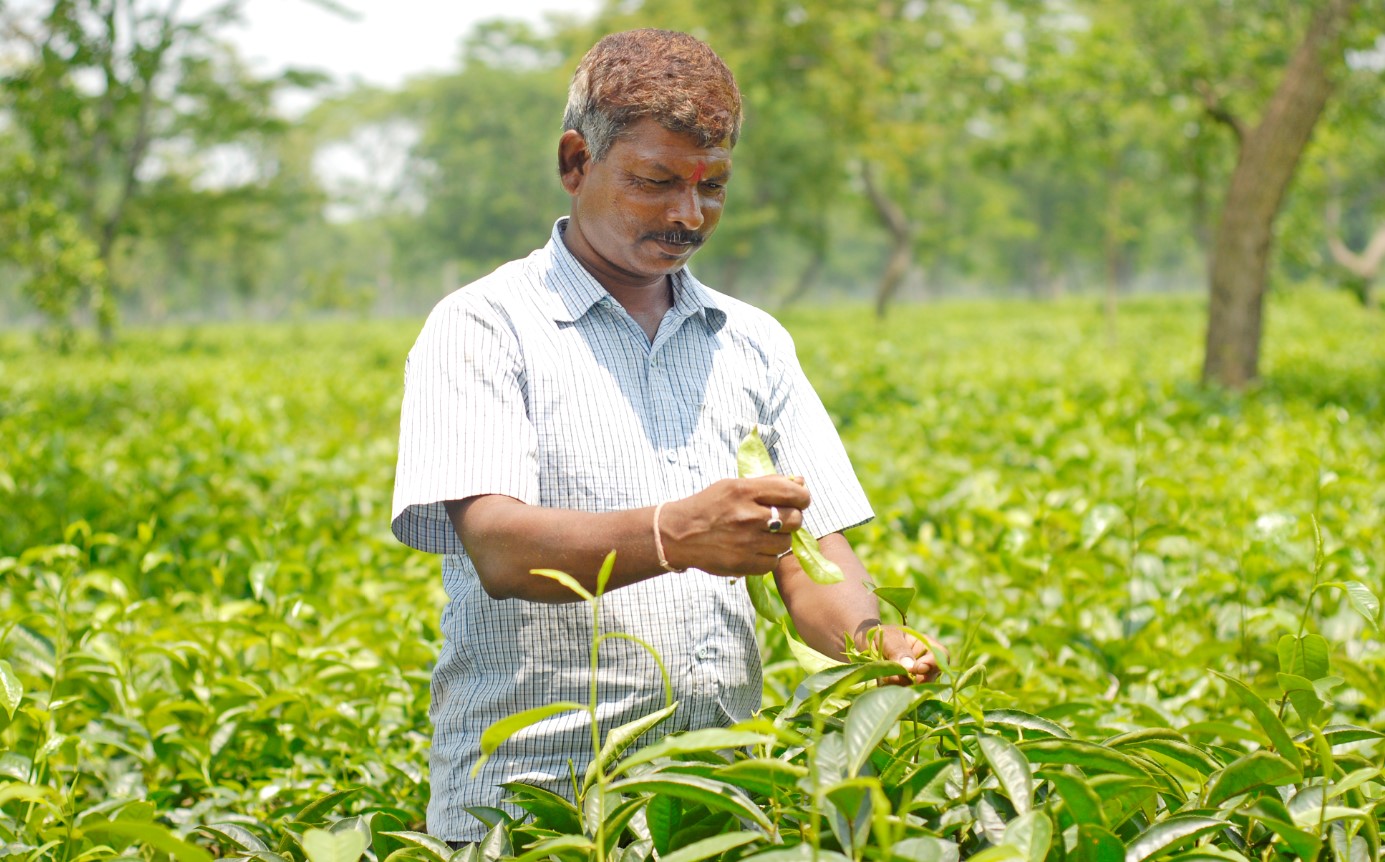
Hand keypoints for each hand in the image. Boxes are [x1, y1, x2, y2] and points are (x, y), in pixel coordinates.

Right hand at [660, 477, 810, 576]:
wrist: (679, 534)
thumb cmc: (709, 506)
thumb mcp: (734, 485)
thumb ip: (768, 483)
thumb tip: (801, 483)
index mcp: (746, 491)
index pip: (793, 493)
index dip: (802, 498)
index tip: (798, 501)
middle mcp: (748, 516)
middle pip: (795, 519)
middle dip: (791, 519)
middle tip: (778, 520)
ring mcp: (747, 542)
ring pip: (786, 543)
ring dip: (779, 539)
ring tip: (762, 535)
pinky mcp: (743, 564)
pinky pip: (773, 562)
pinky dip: (767, 557)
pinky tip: (754, 549)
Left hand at [858, 624, 944, 685]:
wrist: (864, 643)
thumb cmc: (879, 634)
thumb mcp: (887, 637)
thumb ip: (898, 650)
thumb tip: (911, 667)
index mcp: (926, 645)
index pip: (941, 656)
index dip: (933, 664)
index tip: (917, 668)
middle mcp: (924, 664)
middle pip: (930, 677)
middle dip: (913, 680)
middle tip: (895, 676)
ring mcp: (914, 678)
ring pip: (915, 689)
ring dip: (899, 685)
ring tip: (884, 675)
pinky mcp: (902, 688)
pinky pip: (901, 694)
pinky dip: (891, 689)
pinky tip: (881, 680)